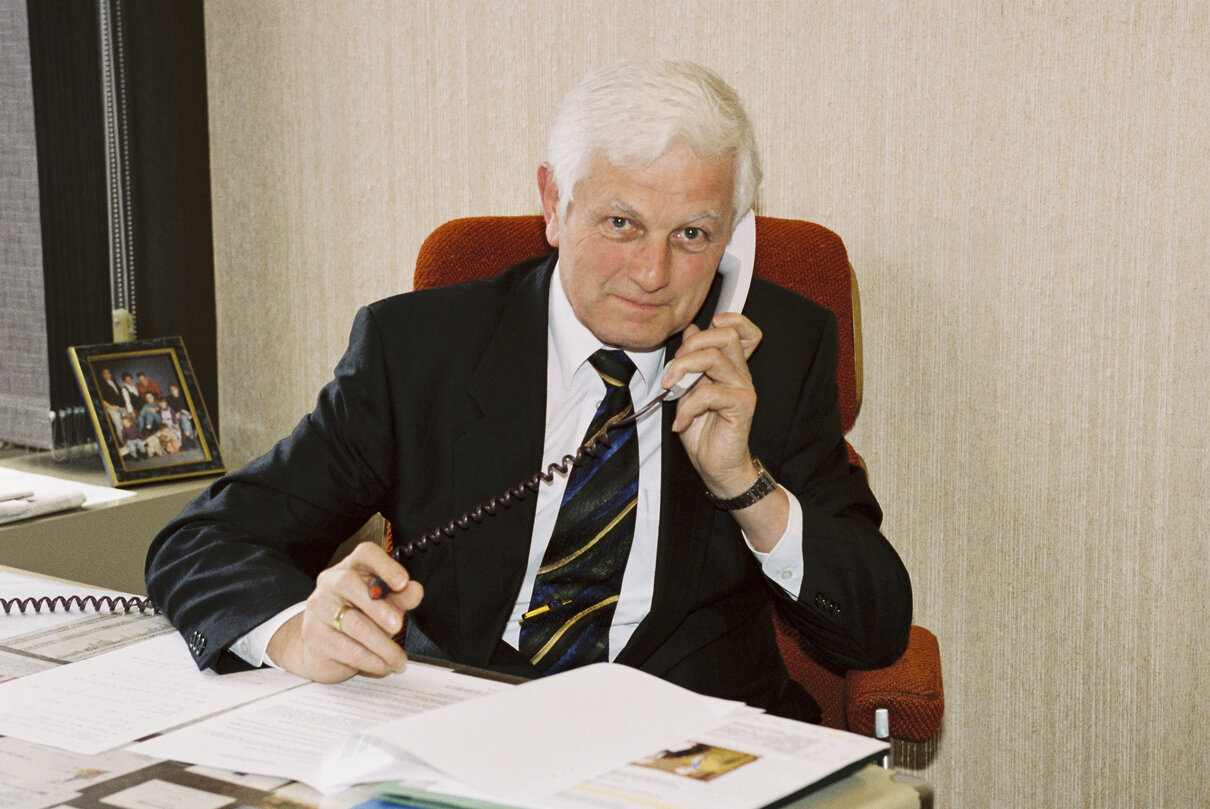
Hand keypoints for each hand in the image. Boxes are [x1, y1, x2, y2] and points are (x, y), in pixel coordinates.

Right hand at [266, 541, 422, 682]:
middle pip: (349, 584)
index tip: (402, 582)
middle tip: (398, 626)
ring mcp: (318, 608)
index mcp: (351, 567)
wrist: (321, 647)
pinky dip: (369, 660)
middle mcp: (330, 582)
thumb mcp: (384, 605)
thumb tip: (415, 590)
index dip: (385, 565)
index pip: (365, 553)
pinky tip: (382, 666)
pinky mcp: (314, 635)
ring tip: (398, 659)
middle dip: (378, 607)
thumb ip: (400, 597)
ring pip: (351, 623)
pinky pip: (345, 648)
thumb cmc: (358, 618)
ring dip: (381, 644)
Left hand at [662, 312, 762, 494]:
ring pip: (713, 358)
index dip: (731, 320)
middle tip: (673, 372)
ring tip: (670, 390)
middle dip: (690, 346)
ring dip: (683, 370)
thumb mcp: (689, 390)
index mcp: (731, 366)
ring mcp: (743, 388)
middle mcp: (741, 373)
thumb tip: (690, 330)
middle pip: (724, 336)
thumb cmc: (703, 431)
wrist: (716, 465)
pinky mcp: (742, 405)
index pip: (744, 331)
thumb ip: (692, 361)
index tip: (707, 327)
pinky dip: (687, 407)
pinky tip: (681, 422)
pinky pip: (709, 393)